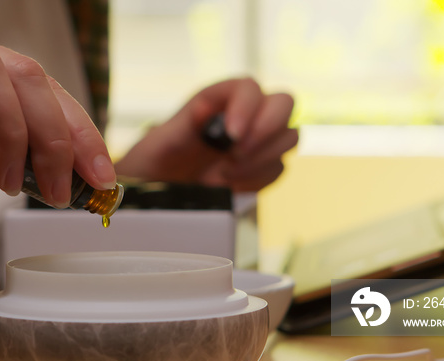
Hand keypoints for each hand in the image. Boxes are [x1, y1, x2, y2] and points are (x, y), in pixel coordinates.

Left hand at [115, 78, 297, 190]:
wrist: (158, 191)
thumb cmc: (153, 160)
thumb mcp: (159, 142)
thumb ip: (182, 124)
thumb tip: (205, 109)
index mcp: (218, 98)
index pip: (248, 87)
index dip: (248, 107)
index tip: (232, 135)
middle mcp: (244, 114)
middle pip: (284, 103)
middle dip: (267, 130)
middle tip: (237, 153)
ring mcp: (257, 140)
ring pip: (289, 137)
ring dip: (261, 158)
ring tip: (225, 172)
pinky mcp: (261, 166)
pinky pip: (278, 168)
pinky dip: (258, 179)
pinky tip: (230, 184)